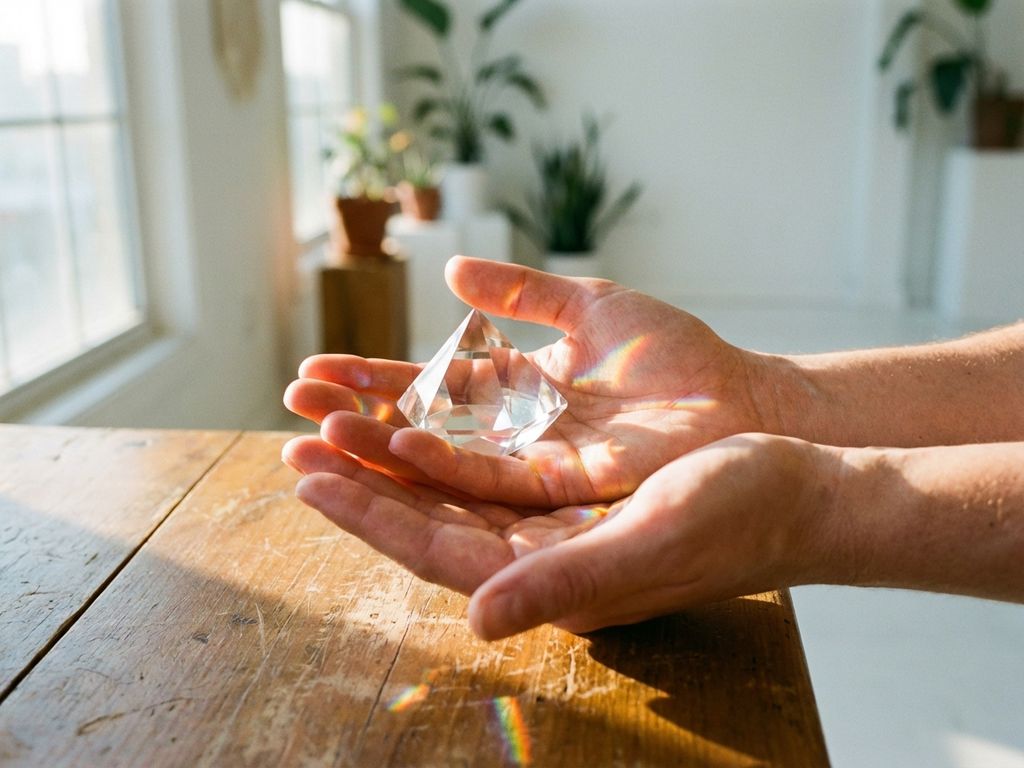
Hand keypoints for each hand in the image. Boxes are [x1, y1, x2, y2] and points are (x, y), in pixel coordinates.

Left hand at [283, 432, 834, 639]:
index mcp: (549, 579)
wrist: (796, 490)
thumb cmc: (738, 517)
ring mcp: (555, 520)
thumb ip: (565, 582)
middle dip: (362, 481)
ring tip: (338, 417)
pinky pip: (493, 458)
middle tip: (297, 438)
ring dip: (395, 453)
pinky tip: (420, 407)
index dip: (368, 515)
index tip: (308, 476)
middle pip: (429, 517)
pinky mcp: (573, 485)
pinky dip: (451, 434)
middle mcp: (541, 554)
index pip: (434, 550)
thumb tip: (476, 621)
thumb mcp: (650, 543)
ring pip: (453, 486)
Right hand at [285, 256, 773, 505]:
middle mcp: (512, 440)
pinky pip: (493, 479)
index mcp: (514, 398)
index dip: (370, 381)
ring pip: (441, 466)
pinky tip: (397, 445)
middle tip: (291, 407)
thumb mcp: (588, 306)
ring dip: (379, 452)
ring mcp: (535, 469)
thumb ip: (520, 292)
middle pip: (419, 434)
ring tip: (315, 437)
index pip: (424, 391)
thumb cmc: (674, 356)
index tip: (313, 370)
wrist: (739, 397)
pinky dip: (444, 464)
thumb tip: (448, 271)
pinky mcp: (566, 489)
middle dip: (355, 421)